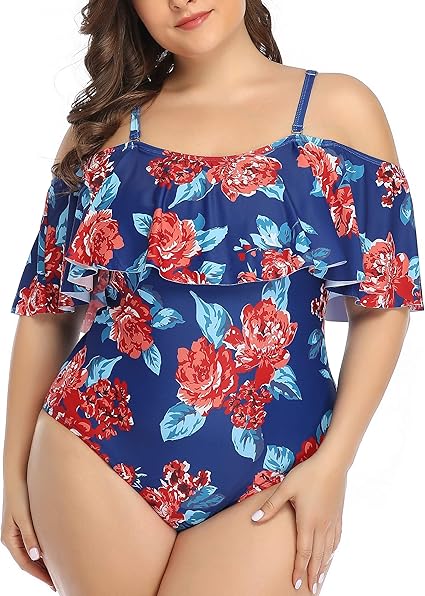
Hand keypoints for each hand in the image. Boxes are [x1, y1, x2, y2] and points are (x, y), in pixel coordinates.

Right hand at [1, 476, 55, 590]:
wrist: (18, 475)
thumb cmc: (20, 494)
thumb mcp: (24, 516)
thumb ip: (29, 536)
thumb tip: (35, 557)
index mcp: (9, 539)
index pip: (25, 563)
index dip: (39, 575)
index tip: (52, 584)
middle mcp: (11, 538)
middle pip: (27, 561)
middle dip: (41, 573)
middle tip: (57, 583)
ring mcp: (16, 532)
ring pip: (30, 554)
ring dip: (42, 564)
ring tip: (57, 573)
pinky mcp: (23, 525)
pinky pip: (32, 544)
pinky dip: (41, 552)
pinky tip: (52, 554)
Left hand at [250, 452, 346, 592]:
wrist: (332, 464)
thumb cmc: (307, 474)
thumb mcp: (286, 488)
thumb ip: (271, 506)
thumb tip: (254, 519)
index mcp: (307, 521)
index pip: (303, 552)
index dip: (300, 569)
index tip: (297, 584)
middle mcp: (321, 525)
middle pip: (318, 556)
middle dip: (314, 575)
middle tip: (312, 590)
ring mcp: (331, 521)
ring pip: (329, 550)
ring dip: (324, 566)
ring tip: (321, 579)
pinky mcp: (338, 515)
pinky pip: (336, 539)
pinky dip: (333, 551)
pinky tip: (331, 554)